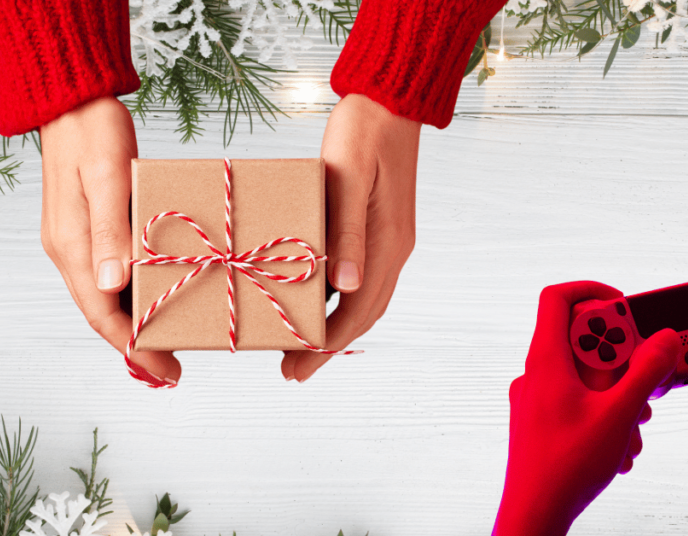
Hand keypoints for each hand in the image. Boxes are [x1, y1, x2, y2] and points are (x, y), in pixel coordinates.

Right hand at [40, 96, 180, 385]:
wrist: (75, 103)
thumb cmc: (95, 133)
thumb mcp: (108, 178)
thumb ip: (110, 231)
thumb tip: (114, 286)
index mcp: (73, 246)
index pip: (101, 313)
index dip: (132, 347)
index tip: (162, 372)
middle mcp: (73, 251)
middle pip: (104, 313)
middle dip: (136, 346)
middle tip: (171, 371)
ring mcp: (80, 242)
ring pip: (108, 298)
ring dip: (135, 325)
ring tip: (169, 346)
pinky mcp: (93, 229)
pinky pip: (112, 275)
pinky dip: (134, 297)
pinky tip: (158, 301)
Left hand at [282, 94, 420, 381]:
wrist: (390, 101)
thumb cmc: (362, 133)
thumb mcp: (348, 181)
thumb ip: (347, 234)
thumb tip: (345, 287)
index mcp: (386, 243)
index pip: (359, 309)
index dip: (328, 343)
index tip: (297, 367)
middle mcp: (393, 248)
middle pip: (364, 314)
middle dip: (330, 347)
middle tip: (294, 372)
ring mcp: (390, 239)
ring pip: (365, 299)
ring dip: (337, 327)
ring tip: (302, 348)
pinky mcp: (382, 227)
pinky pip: (364, 277)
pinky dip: (342, 300)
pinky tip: (318, 301)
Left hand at [493, 282, 679, 535]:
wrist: (534, 515)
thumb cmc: (567, 467)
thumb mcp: (619, 415)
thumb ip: (646, 373)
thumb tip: (664, 338)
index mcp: (546, 360)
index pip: (558, 298)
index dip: (593, 291)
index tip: (626, 308)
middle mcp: (535, 373)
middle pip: (582, 339)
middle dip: (621, 358)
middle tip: (645, 382)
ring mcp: (535, 398)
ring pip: (583, 374)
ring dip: (616, 392)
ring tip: (637, 423)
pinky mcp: (540, 420)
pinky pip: (575, 400)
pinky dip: (601, 412)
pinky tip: (620, 444)